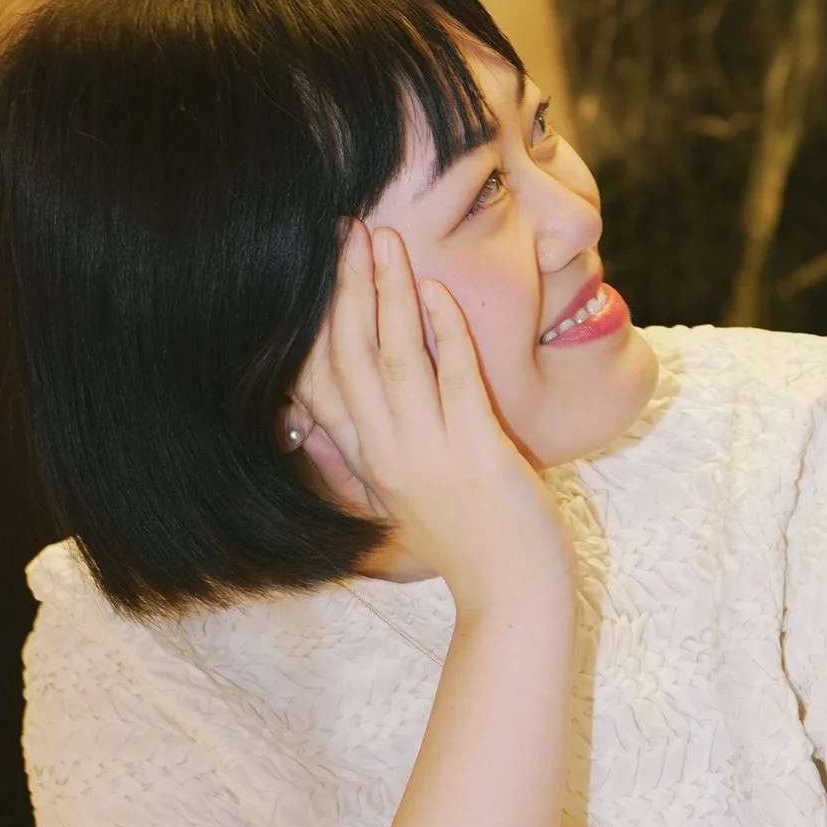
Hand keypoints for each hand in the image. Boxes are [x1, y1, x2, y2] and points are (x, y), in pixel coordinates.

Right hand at [290, 224, 566, 611]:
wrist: (512, 596)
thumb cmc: (469, 543)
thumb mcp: (404, 494)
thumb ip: (378, 448)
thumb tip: (354, 404)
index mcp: (367, 463)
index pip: (319, 382)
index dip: (313, 321)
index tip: (315, 266)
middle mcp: (388, 456)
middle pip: (349, 357)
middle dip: (346, 288)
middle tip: (344, 229)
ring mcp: (430, 454)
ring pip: (396, 360)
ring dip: (388, 295)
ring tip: (383, 242)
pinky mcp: (477, 455)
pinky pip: (455, 380)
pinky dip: (444, 333)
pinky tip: (436, 292)